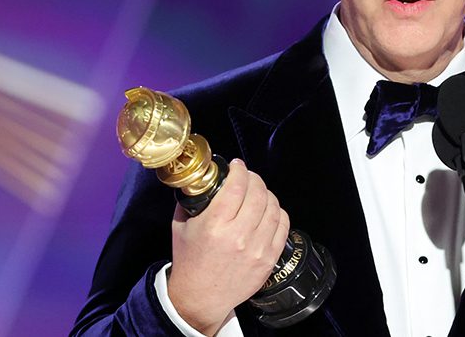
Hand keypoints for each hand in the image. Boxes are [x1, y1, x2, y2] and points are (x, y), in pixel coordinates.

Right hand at [167, 158, 289, 335]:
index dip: (240, 170)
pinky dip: (278, 213)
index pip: (237, 185)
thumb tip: (202, 180)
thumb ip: (192, 200)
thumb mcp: (181, 227)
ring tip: (258, 193)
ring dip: (266, 194)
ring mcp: (257, 248)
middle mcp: (239, 235)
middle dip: (254, 179)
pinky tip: (268, 210)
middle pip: (258, 193)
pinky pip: (283, 226)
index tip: (237, 166)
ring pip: (274, 207)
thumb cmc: (190, 262)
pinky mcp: (269, 258)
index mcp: (215, 224)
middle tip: (247, 177)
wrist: (200, 298)